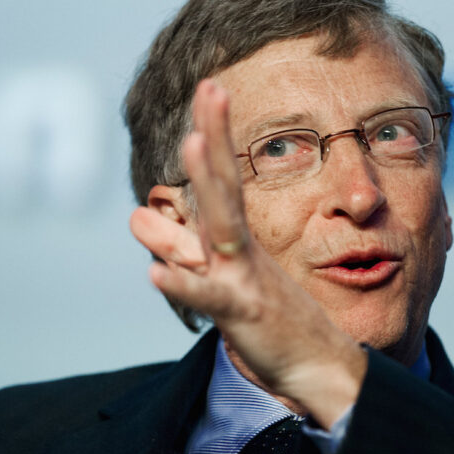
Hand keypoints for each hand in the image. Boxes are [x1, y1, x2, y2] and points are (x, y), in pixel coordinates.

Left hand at [130, 79, 365, 427]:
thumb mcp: (213, 274)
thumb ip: (175, 245)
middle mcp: (240, 248)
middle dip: (215, 135)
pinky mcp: (244, 315)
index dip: (213, 133)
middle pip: (224, 185)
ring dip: (206, 186)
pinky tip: (156, 275)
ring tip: (189, 144)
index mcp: (235, 236)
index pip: (220, 177)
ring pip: (223, 228)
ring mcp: (244, 277)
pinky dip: (185, 286)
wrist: (319, 366)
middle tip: (211, 87)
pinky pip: (211, 299)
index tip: (208, 87)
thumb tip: (135, 216)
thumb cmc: (266, 315)